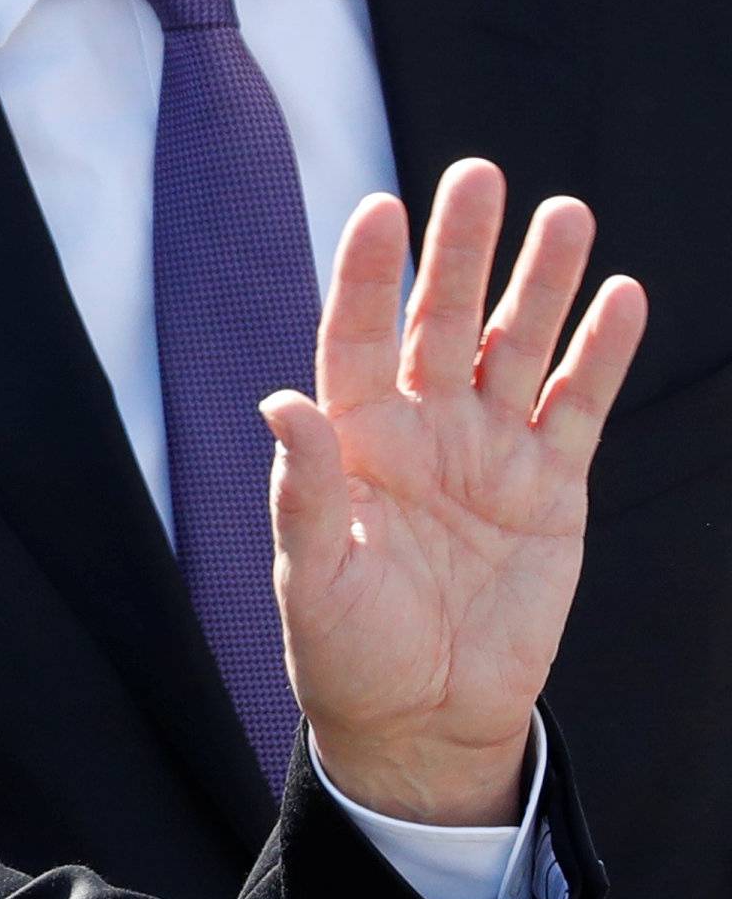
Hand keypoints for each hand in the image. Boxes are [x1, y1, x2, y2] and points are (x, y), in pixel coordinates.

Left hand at [263, 159, 645, 824]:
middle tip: (479, 174)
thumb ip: (304, 492)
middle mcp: (421, 429)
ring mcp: (489, 453)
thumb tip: (279, 402)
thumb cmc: (348, 653)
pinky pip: (578, 406)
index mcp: (354, 440)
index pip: (359, 336)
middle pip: (443, 319)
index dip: (371, 274)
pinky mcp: (549, 488)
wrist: (424, 724)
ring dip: (540, 284)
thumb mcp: (313, 578)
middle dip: (462, 250)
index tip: (383, 210)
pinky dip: (601, 353)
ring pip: (517, 347)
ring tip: (566, 213)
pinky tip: (619, 296)